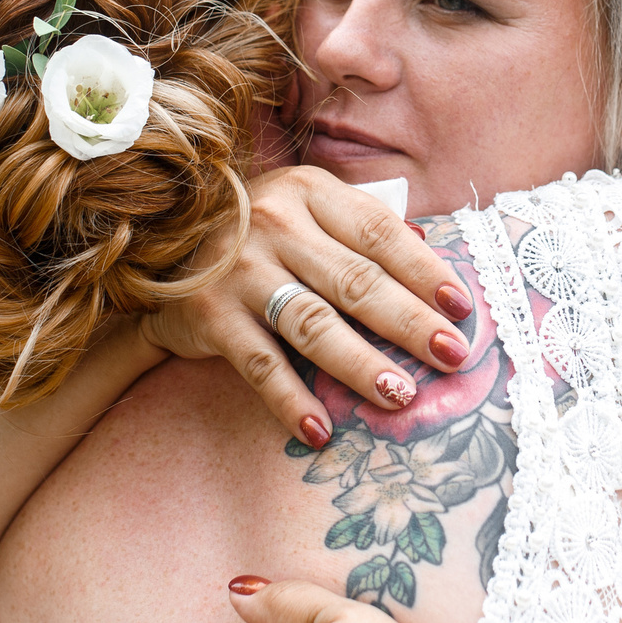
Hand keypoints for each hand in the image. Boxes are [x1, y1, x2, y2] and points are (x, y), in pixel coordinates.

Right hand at [139, 166, 474, 445]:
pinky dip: (289, 399)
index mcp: (311, 192)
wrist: (159, 249)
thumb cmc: (259, 233)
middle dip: (410, 324)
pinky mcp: (210, 315)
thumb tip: (437, 256)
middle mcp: (276, 224)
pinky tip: (320, 430)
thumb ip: (364, 229)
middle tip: (451, 357)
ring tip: (400, 397)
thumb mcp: (309, 210)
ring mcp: (241, 270)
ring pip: (314, 324)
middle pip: (356, 281)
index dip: (425, 272)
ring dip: (361, 365)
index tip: (462, 309)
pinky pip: (259, 363)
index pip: (380, 234)